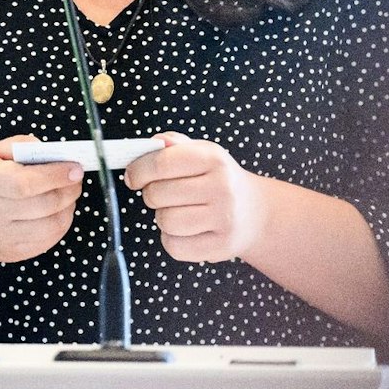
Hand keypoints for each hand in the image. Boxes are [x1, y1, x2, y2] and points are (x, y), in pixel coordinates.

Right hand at [0, 135, 83, 267]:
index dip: (56, 176)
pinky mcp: (11, 253)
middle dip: (69, 190)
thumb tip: (48, 150)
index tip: (74, 168)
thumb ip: (19, 145)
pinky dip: (60, 226)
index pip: (26, 183)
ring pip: (51, 226)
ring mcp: (2, 237)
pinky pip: (47, 242)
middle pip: (44, 205)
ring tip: (68, 195)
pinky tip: (58, 212)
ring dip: (68, 208)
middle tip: (75, 179)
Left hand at [124, 132, 268, 264]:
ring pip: (165, 221)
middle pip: (158, 194)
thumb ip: (175, 145)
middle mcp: (221, 187)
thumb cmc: (219, 180)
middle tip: (163, 194)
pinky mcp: (220, 246)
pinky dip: (172, 239)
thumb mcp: (203, 154)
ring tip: (177, 211)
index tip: (132, 177)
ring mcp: (223, 219)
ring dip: (162, 218)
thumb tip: (153, 143)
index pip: (162, 162)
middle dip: (151, 195)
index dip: (138, 170)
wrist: (256, 213)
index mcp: (213, 158)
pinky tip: (186, 230)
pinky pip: (174, 246)